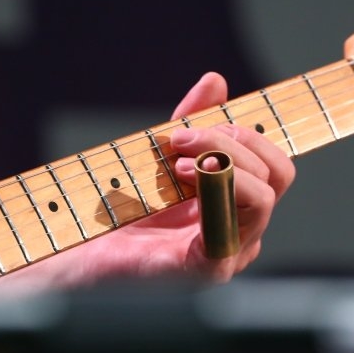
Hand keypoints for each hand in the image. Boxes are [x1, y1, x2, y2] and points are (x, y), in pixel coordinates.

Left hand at [54, 72, 295, 283]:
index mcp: (236, 206)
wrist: (77, 260)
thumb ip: (191, 122)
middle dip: (233, 140)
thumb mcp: (159, 156)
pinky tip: (181, 178)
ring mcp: (228, 254)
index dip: (246, 133)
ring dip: (224, 162)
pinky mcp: (205, 270)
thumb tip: (215, 82)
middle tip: (182, 138)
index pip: (273, 164)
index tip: (199, 122)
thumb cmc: (118, 217)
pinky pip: (230, 229)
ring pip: (263, 197)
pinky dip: (213, 191)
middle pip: (276, 174)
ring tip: (177, 161)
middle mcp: (240, 231)